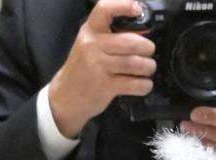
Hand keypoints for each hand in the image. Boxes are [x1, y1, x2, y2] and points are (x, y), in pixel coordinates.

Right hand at [49, 0, 155, 137]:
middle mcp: (93, 46)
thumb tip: (142, 33)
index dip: (123, 6)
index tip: (137, 8)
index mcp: (91, 31)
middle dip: (148, 49)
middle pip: (132, 42)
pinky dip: (145, 85)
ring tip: (146, 69)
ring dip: (148, 67)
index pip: (105, 10)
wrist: (66, 95)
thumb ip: (111, 36)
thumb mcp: (91, 44)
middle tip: (147, 53)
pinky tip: (141, 84)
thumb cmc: (84, 67)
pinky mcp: (106, 86)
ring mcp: (98, 66)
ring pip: (137, 63)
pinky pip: (136, 84)